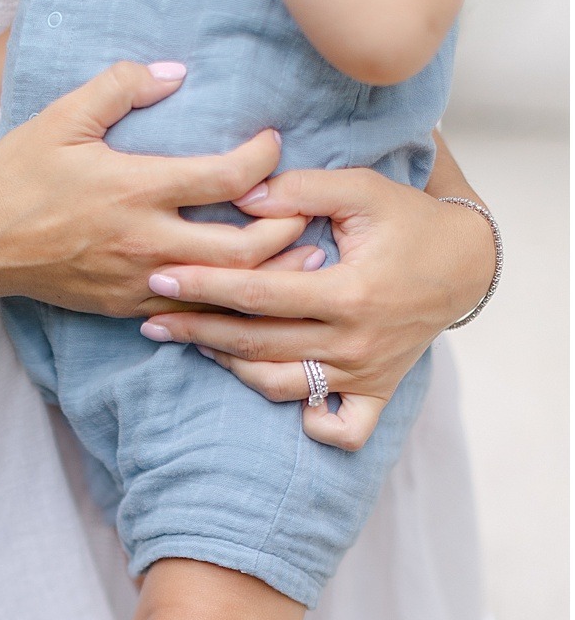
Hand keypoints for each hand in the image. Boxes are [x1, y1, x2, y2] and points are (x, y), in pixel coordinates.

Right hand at [0, 62, 312, 315]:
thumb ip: (121, 85)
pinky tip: (244, 285)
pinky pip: (191, 312)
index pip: (229, 177)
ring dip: (269, 271)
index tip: (270, 143)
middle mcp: (145, 240)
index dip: (265, 157)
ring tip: (297, 251)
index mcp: (136, 188)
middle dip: (286, 225)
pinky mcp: (125, 304)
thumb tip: (176, 72)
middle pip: (246, 247)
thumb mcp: (62, 117)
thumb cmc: (15, 177)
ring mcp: (136, 279)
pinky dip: (225, 299)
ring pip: (225, 290)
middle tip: (300, 205)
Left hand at [137, 169, 495, 448]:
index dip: (204, 286)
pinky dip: (310, 426)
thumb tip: (243, 195)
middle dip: (197, 331)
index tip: (159, 278)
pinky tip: (278, 401)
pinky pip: (341, 430)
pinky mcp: (377, 392)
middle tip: (151, 318)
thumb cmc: (407, 221)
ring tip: (194, 344)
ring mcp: (365, 374)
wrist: (467, 263)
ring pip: (281, 386)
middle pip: (258, 345)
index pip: (259, 295)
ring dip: (231, 368)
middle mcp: (354, 342)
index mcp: (349, 293)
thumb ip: (303, 189)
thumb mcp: (363, 190)